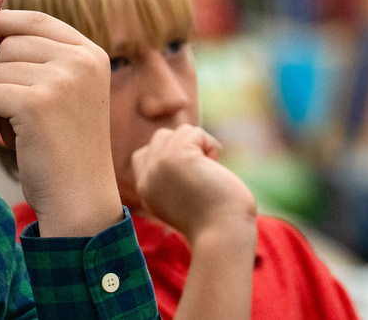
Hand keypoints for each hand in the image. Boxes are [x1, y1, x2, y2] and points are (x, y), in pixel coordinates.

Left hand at [0, 9, 120, 236]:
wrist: (79, 199)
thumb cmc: (64, 148)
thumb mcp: (65, 92)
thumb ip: (42, 58)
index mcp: (91, 53)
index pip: (37, 19)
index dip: (3, 21)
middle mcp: (81, 60)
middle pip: (11, 42)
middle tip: (12, 112)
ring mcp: (62, 79)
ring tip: (15, 130)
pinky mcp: (37, 102)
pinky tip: (3, 140)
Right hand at [131, 125, 256, 245]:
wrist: (224, 235)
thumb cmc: (216, 220)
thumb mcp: (181, 198)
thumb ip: (171, 175)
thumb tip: (184, 139)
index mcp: (145, 190)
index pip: (143, 154)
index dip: (169, 156)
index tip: (189, 179)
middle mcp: (147, 177)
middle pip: (161, 138)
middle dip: (186, 148)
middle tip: (201, 176)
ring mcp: (159, 165)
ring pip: (179, 132)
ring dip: (201, 146)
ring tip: (208, 172)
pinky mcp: (176, 156)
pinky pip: (195, 132)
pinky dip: (212, 146)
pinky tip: (215, 169)